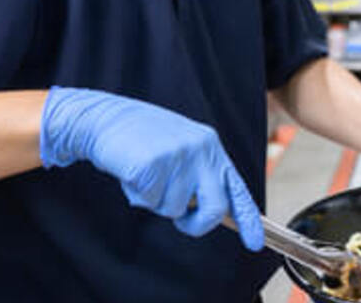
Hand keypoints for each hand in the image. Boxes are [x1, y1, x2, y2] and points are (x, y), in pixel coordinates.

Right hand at [39, 87, 263, 249]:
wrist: (106, 117)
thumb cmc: (142, 137)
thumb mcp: (182, 147)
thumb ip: (199, 173)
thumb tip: (214, 209)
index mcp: (210, 146)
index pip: (236, 188)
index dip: (248, 219)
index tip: (254, 243)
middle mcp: (200, 150)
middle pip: (214, 208)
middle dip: (196, 224)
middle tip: (181, 221)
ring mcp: (178, 157)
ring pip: (174, 209)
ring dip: (156, 201)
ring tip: (146, 173)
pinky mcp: (153, 165)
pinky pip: (149, 201)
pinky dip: (138, 195)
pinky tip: (132, 171)